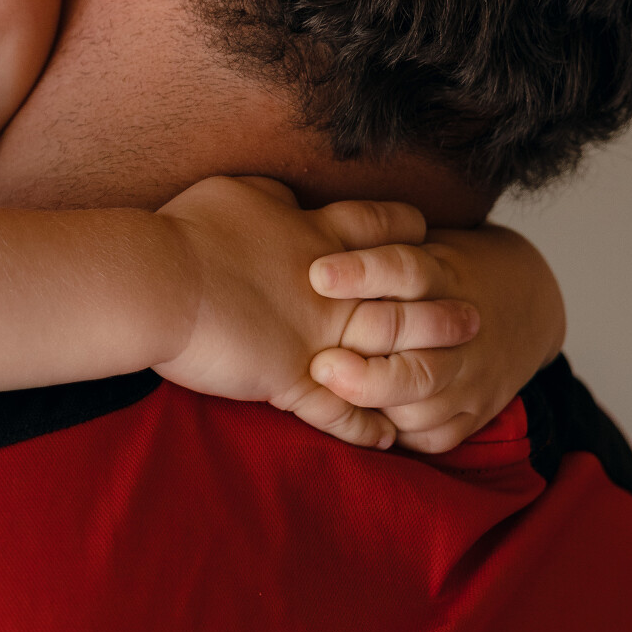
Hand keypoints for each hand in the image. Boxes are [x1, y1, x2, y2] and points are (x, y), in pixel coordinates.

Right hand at [152, 179, 479, 449]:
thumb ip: (272, 195)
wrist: (157, 281)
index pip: (384, 230)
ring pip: (389, 358)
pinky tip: (387, 440)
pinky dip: (368, 429)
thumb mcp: (237, 192)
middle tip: (474, 319)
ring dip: (420, 372)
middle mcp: (333, 289)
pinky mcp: (295, 380)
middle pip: (407, 299)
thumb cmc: (186, 232)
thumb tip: (284, 194)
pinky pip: (344, 412)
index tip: (424, 241)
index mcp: (318, 236)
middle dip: (443, 311)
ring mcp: (318, 337)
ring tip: (447, 382)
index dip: (408, 235)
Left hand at [307, 223, 564, 453]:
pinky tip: (361, 421)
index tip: (317, 274)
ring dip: (373, 404)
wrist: (527, 305)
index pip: (406, 271)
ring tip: (329, 395)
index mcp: (445, 275)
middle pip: (417, 362)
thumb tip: (288, 215)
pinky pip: (430, 437)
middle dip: (365, 371)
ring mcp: (470, 378)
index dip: (362, 272)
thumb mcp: (420, 241)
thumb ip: (368, 237)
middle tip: (319, 365)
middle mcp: (461, 331)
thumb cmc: (442, 272)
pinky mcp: (472, 413)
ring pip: (420, 404)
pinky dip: (395, 433)